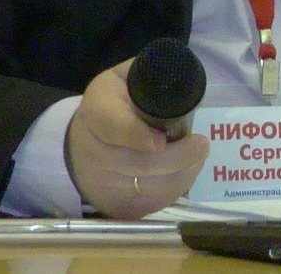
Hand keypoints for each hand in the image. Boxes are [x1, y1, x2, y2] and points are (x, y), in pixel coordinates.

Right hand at [65, 57, 209, 217]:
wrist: (79, 147)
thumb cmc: (109, 105)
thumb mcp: (119, 79)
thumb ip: (145, 74)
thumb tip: (178, 71)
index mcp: (96, 113)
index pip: (114, 126)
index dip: (137, 135)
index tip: (161, 140)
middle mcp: (95, 153)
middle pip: (138, 163)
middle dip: (176, 157)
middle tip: (201, 144)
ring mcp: (104, 185)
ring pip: (150, 187)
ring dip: (182, 173)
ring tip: (198, 156)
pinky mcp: (116, 208)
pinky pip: (151, 203)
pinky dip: (174, 188)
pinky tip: (185, 171)